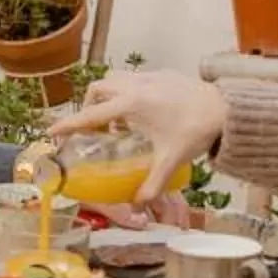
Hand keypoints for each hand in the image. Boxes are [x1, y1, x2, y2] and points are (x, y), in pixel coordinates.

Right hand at [51, 71, 224, 202]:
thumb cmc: (196, 131)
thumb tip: (138, 204)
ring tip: (120, 122)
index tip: (51, 131)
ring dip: (110, 96)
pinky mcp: (162, 73)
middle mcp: (135, 86)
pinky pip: (135, 79)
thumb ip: (152, 184)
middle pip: (97, 89)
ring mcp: (149, 76)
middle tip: (95, 129)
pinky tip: (145, 113)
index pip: (91, 115)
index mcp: (131, 105)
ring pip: (116, 79)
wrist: (225, 109)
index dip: (69, 125)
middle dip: (90, 106)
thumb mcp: (170, 160)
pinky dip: (129, 93)